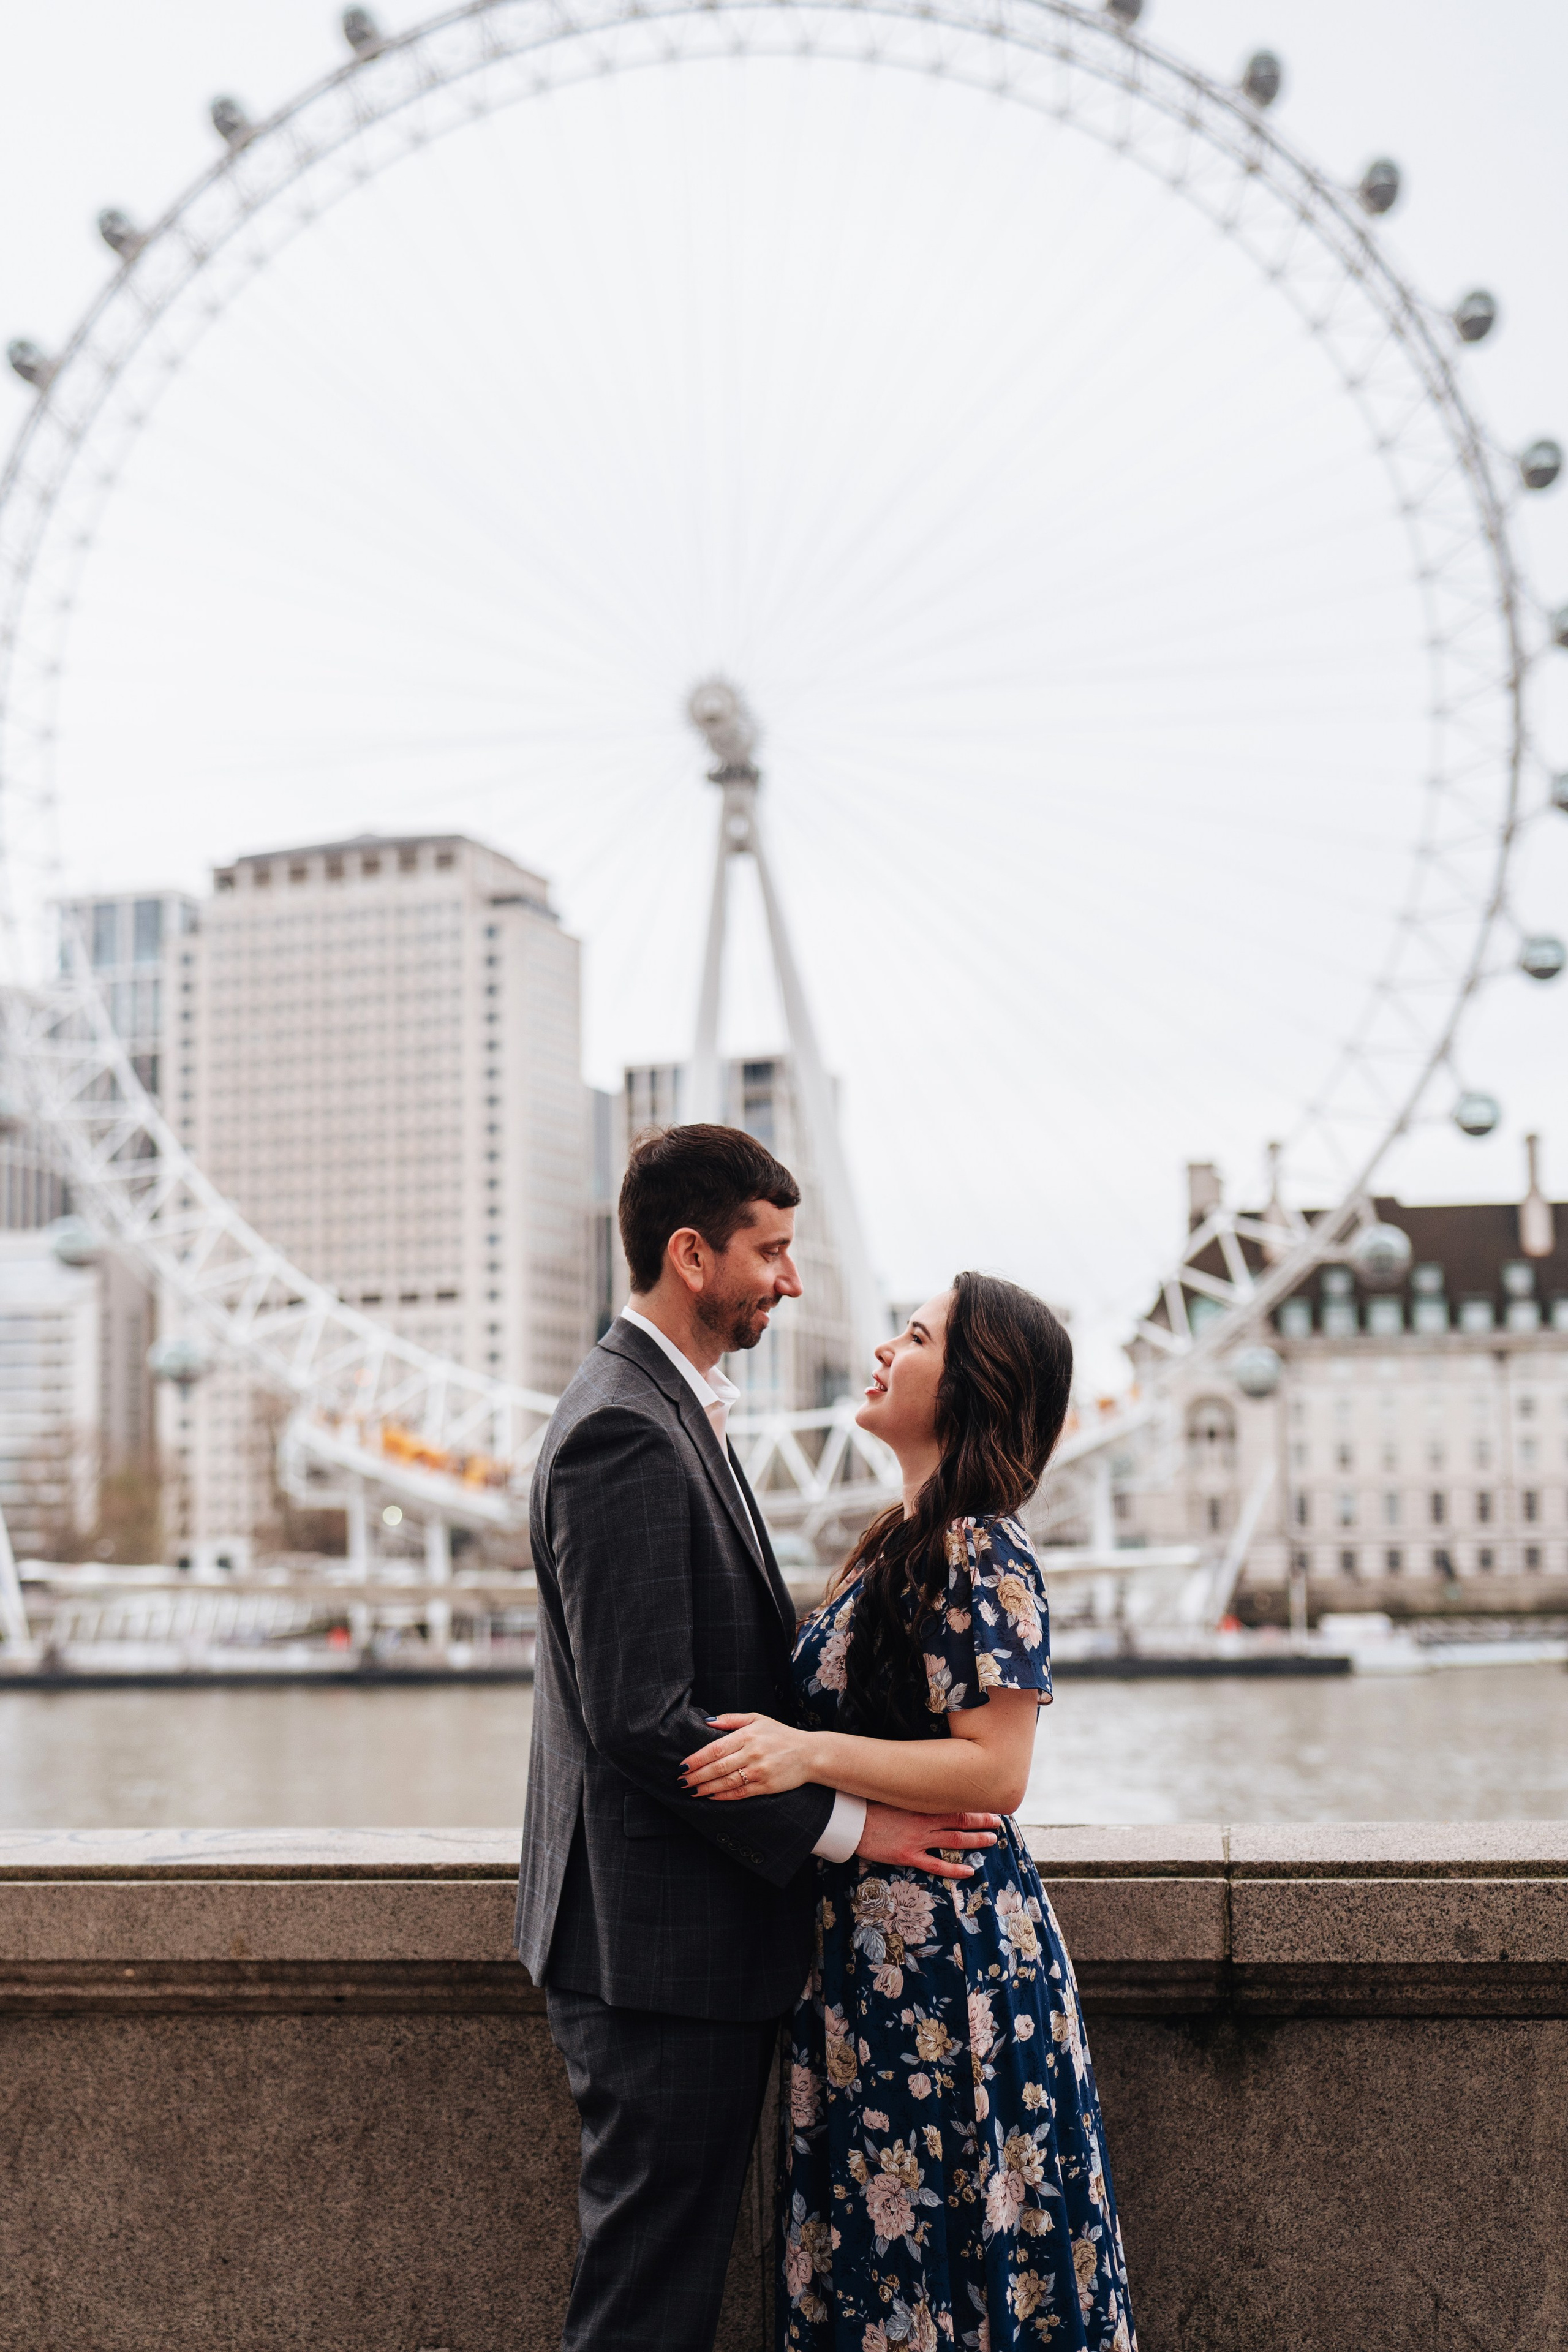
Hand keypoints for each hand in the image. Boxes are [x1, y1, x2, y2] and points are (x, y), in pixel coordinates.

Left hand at [680, 1712, 813, 1798]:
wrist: (809, 1754)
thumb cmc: (780, 1735)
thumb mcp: (757, 1719)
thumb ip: (731, 1720)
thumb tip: (706, 1721)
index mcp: (748, 1735)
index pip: (716, 1748)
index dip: (697, 1758)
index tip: (683, 1764)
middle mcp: (753, 1753)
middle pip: (718, 1767)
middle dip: (696, 1775)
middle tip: (681, 1780)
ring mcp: (759, 1771)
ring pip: (726, 1782)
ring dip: (706, 1788)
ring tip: (691, 1790)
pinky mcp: (766, 1786)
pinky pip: (740, 1793)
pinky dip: (723, 1796)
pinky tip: (711, 1796)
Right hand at [856, 1803, 1001, 1881]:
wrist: (850, 1822)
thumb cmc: (869, 1805)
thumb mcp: (893, 1794)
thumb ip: (911, 1794)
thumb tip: (925, 1785)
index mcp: (919, 1803)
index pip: (953, 1802)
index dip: (972, 1803)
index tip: (985, 1800)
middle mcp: (923, 1820)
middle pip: (959, 1820)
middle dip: (981, 1820)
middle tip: (998, 1820)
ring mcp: (917, 1840)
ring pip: (954, 1840)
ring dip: (975, 1840)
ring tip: (991, 1839)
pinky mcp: (908, 1856)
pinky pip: (936, 1865)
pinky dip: (954, 1869)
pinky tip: (969, 1871)